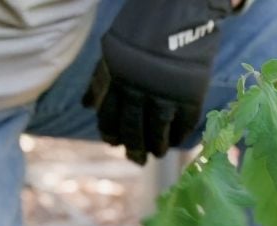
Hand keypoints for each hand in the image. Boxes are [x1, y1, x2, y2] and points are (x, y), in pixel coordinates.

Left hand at [83, 0, 232, 163]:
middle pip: (134, 129)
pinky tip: (177, 140)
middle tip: (138, 159)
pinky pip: (184, 123)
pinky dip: (179, 135)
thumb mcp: (113, 49)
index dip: (112, 133)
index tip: (115, 143)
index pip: (110, 116)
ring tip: (158, 153)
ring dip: (157, 145)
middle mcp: (138, 90)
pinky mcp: (190, 94)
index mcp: (117, 78)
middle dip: (135, 147)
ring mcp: (165, 93)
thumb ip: (101, 78)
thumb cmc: (143, 28)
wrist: (179, 9)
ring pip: (158, 131)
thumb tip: (86, 106)